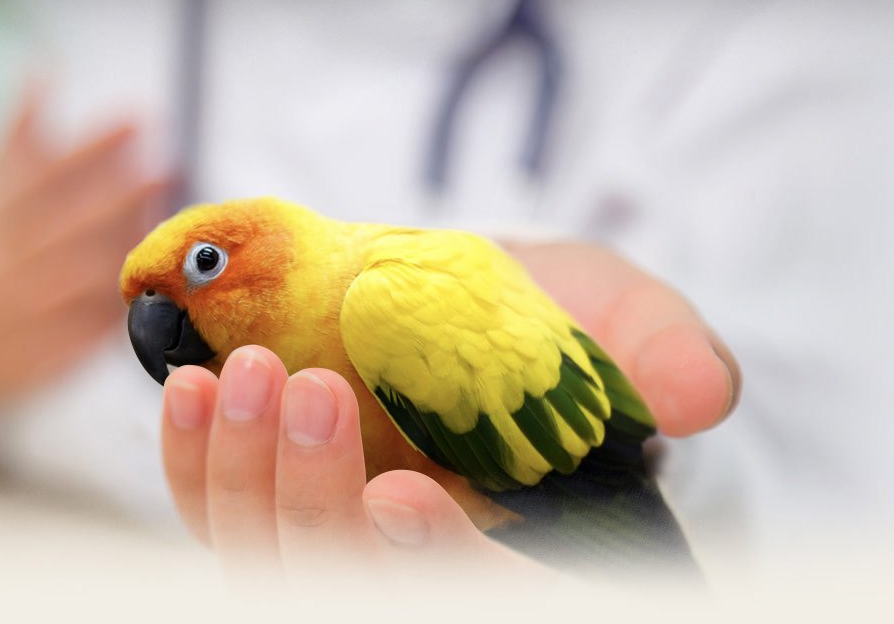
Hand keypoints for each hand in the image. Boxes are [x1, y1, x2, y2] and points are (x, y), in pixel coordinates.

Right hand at [0, 85, 168, 411]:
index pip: (43, 175)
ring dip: (129, 253)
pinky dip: (121, 309)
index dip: (93, 146)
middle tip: (173, 168)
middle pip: (69, 227)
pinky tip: (157, 288)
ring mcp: (13, 316)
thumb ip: (15, 145)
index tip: (139, 115)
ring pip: (83, 281)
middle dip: (124, 197)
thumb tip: (45, 71)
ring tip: (172, 228)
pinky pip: (88, 334)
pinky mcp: (34, 362)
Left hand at [159, 242, 738, 582]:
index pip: (483, 603)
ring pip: (267, 570)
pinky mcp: (261, 510)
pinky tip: (190, 386)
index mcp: (522, 559)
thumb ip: (657, 350)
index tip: (404, 500)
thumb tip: (703, 396)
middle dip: (316, 509)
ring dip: (241, 479)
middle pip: (347, 593)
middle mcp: (417, 573)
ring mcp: (331, 550)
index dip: (442, 571)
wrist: (450, 299)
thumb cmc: (541, 322)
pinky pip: (208, 521)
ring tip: (244, 372)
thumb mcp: (613, 318)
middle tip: (309, 389)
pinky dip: (190, 463)